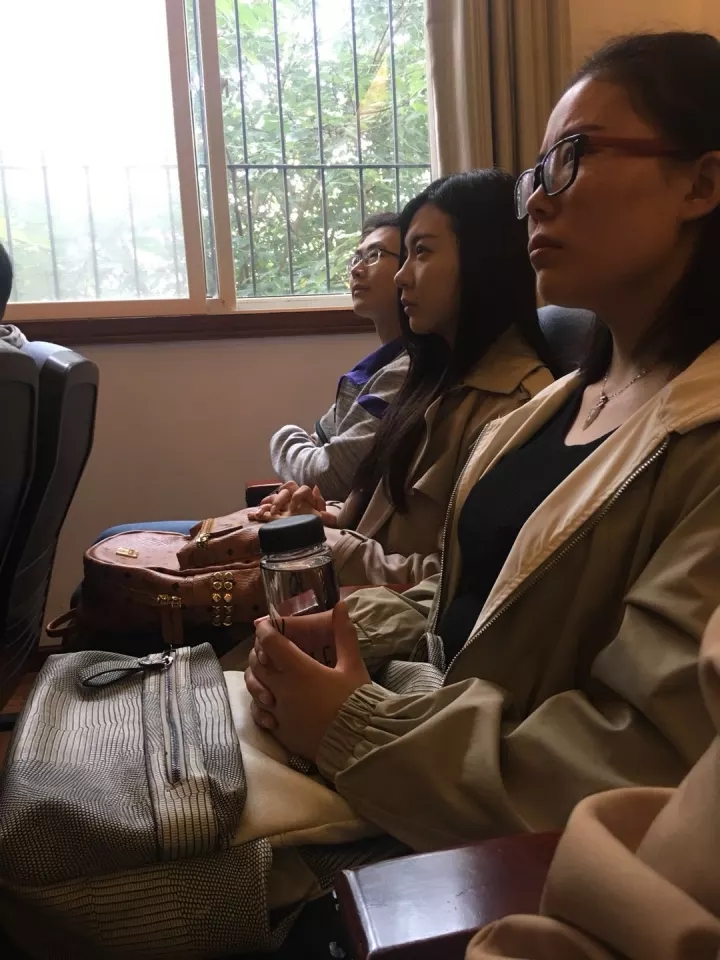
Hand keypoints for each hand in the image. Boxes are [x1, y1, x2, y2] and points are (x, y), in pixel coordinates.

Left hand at [244, 603, 370, 760]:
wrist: (358, 744)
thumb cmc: (356, 701)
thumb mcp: (352, 665)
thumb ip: (343, 634)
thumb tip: (341, 605)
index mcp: (299, 670)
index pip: (270, 643)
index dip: (264, 631)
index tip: (265, 625)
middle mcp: (283, 690)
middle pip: (257, 665)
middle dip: (259, 654)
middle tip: (268, 649)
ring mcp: (279, 712)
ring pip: (254, 690)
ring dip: (256, 679)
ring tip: (266, 675)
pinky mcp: (281, 731)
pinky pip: (261, 715)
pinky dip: (260, 706)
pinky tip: (269, 703)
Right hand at [249, 482, 336, 525]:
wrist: (309, 536)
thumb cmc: (315, 525)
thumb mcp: (321, 519)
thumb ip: (324, 509)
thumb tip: (316, 490)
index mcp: (306, 498)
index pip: (302, 489)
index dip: (298, 496)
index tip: (294, 509)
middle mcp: (294, 499)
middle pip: (285, 490)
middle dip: (279, 500)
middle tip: (276, 512)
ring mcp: (284, 506)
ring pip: (274, 497)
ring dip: (267, 504)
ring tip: (261, 512)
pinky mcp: (275, 514)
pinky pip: (265, 509)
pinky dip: (259, 511)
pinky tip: (253, 515)